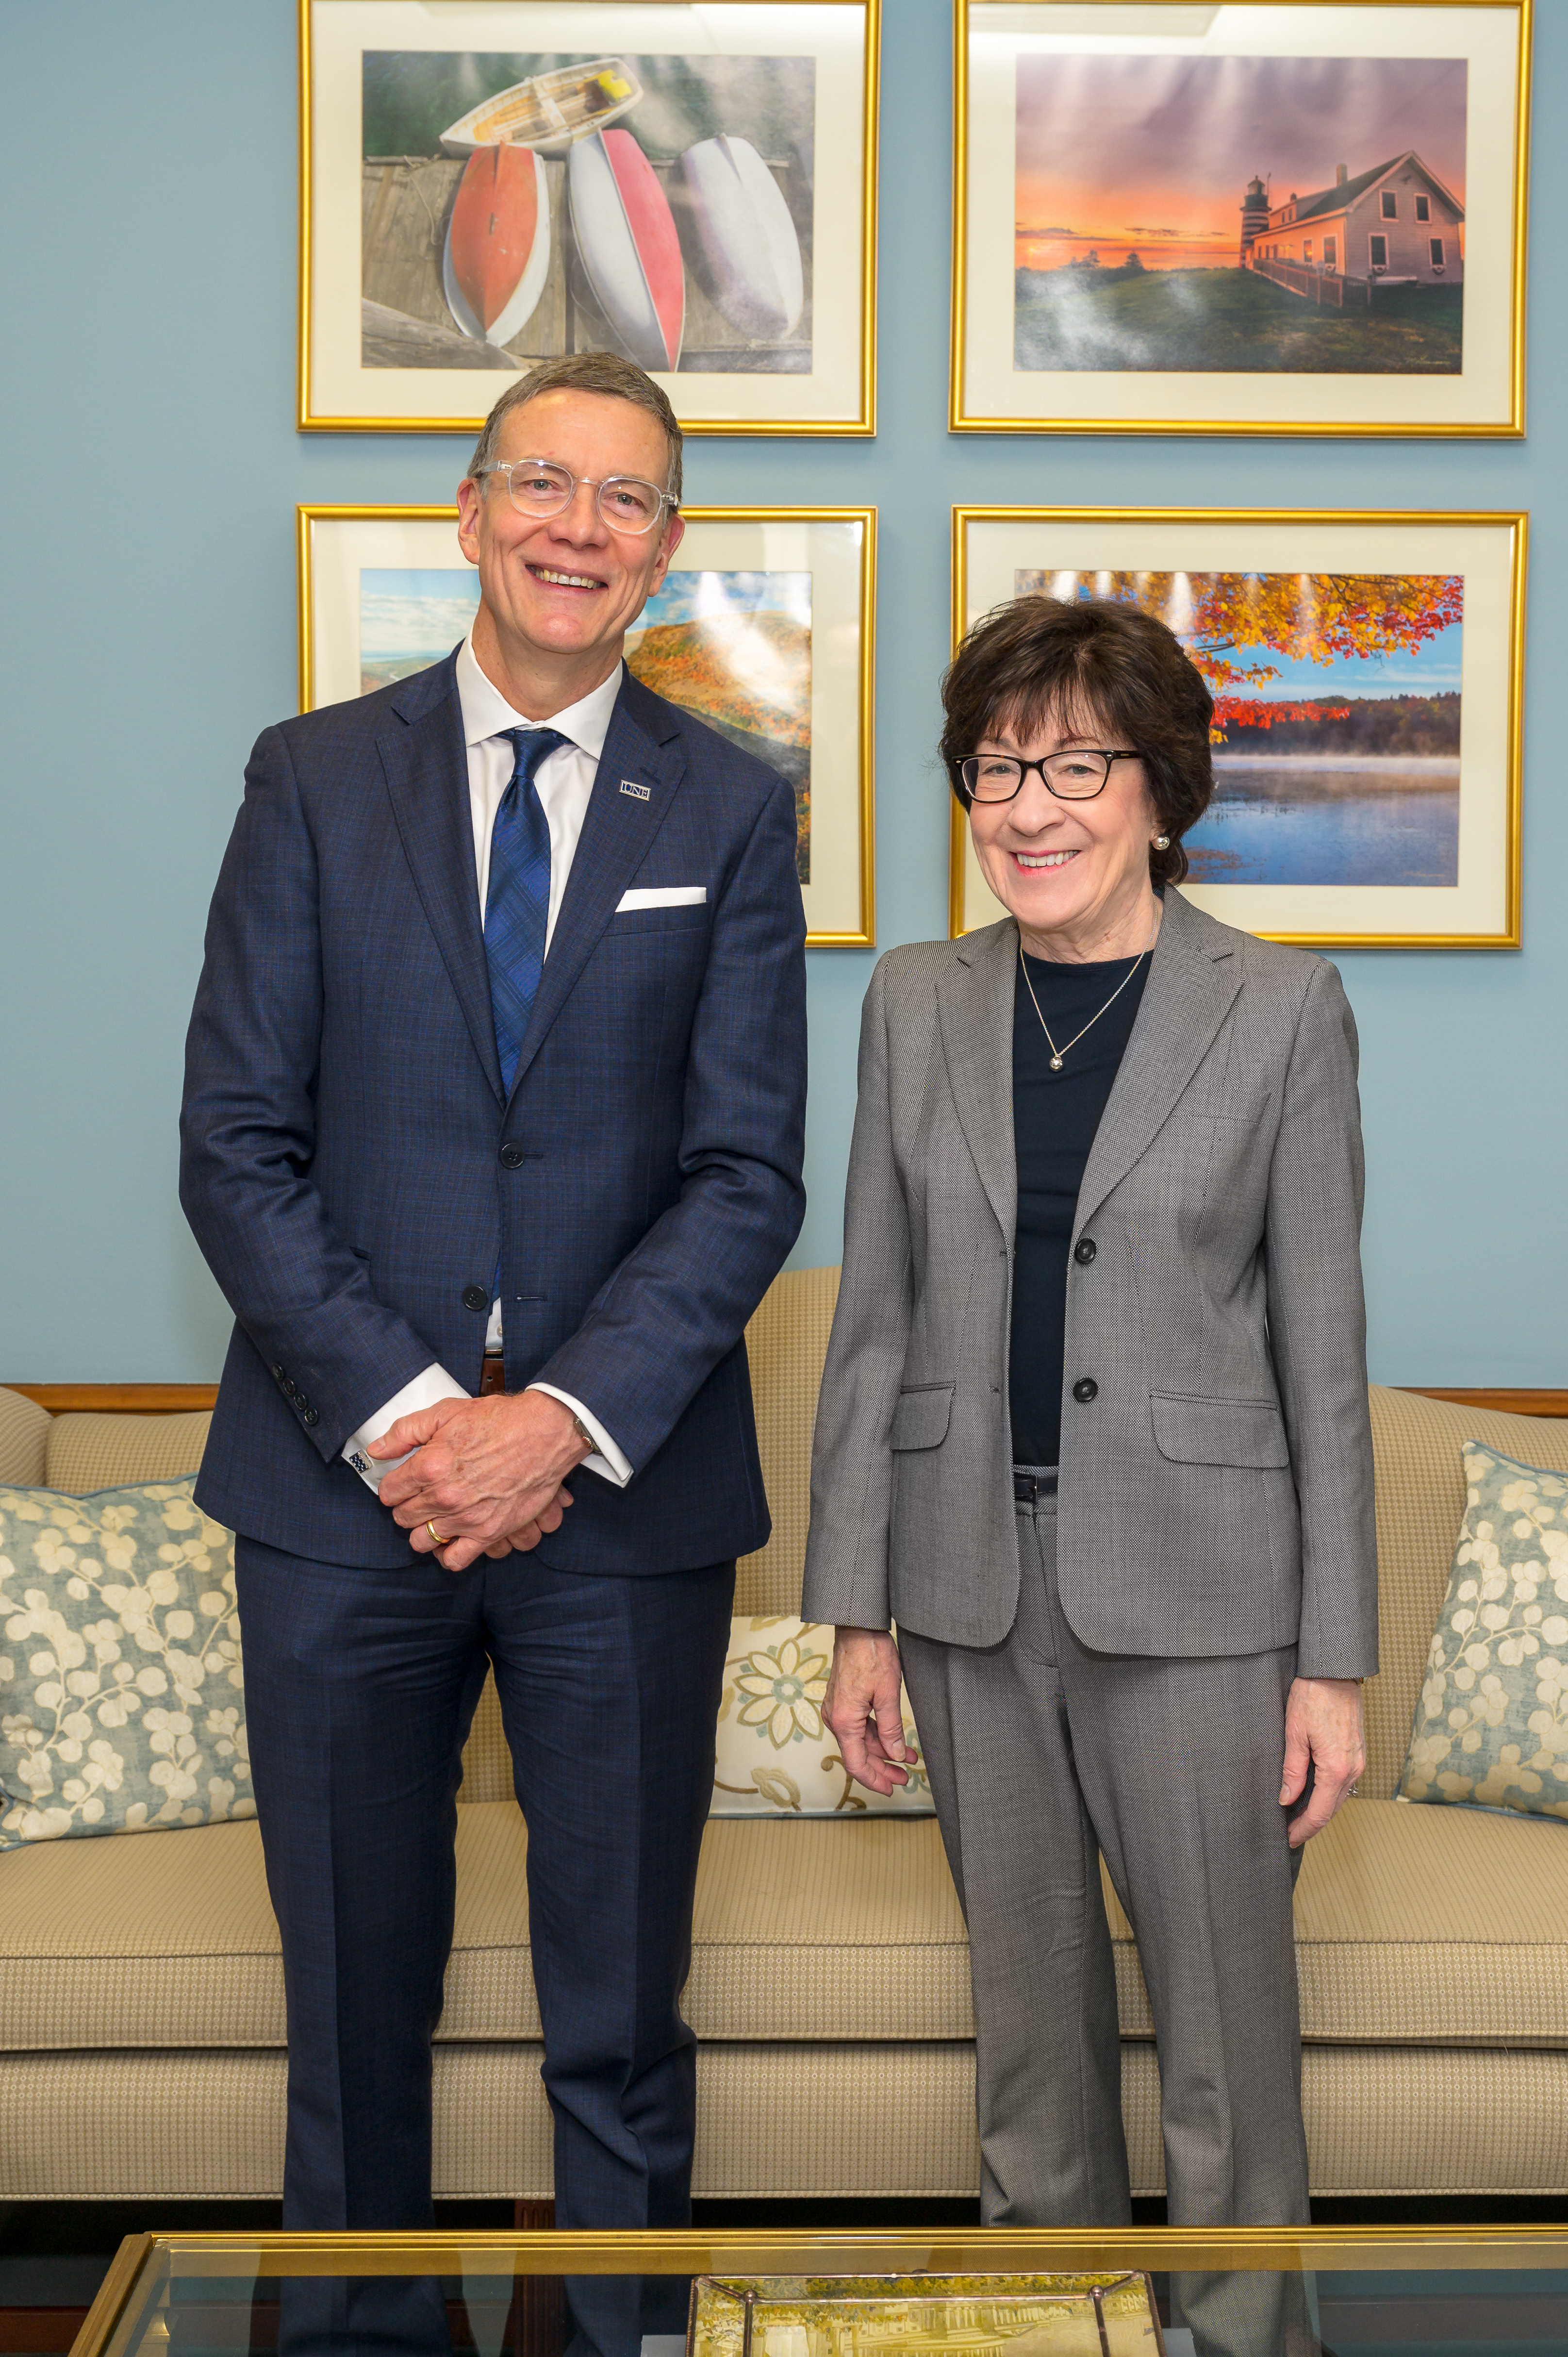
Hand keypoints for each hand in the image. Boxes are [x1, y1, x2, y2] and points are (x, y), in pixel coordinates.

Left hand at [371, 1390, 589, 1572]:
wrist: (544, 1433)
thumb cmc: (499, 1420)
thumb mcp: (446, 1412)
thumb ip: (405, 1431)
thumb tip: (376, 1450)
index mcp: (429, 1466)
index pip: (389, 1492)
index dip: (393, 1486)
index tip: (402, 1482)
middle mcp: (443, 1496)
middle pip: (402, 1518)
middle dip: (406, 1507)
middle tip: (419, 1496)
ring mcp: (466, 1518)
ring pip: (421, 1541)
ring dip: (422, 1530)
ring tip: (434, 1517)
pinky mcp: (489, 1532)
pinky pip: (454, 1560)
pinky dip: (446, 1553)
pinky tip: (449, 1538)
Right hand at [822, 1627, 918, 1796]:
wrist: (858, 1627)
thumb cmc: (871, 1654)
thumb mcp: (888, 1694)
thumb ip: (891, 1728)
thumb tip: (896, 1755)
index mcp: (843, 1720)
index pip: (856, 1763)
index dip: (874, 1780)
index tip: (891, 1789)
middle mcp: (835, 1718)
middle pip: (858, 1754)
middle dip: (882, 1768)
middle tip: (905, 1778)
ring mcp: (837, 1710)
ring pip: (860, 1741)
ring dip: (883, 1751)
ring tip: (909, 1758)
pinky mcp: (843, 1702)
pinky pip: (859, 1726)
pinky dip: (878, 1735)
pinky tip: (896, 1739)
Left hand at [1280, 1675, 1365, 1847]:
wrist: (1335, 1671)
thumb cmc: (1312, 1696)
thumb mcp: (1294, 1732)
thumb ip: (1292, 1770)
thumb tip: (1286, 1799)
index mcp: (1336, 1768)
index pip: (1320, 1812)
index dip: (1303, 1829)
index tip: (1288, 1840)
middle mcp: (1354, 1769)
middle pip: (1332, 1808)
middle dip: (1310, 1824)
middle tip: (1288, 1833)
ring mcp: (1359, 1761)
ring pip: (1339, 1796)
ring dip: (1320, 1809)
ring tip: (1296, 1817)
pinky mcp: (1358, 1752)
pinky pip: (1344, 1782)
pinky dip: (1329, 1794)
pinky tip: (1312, 1794)